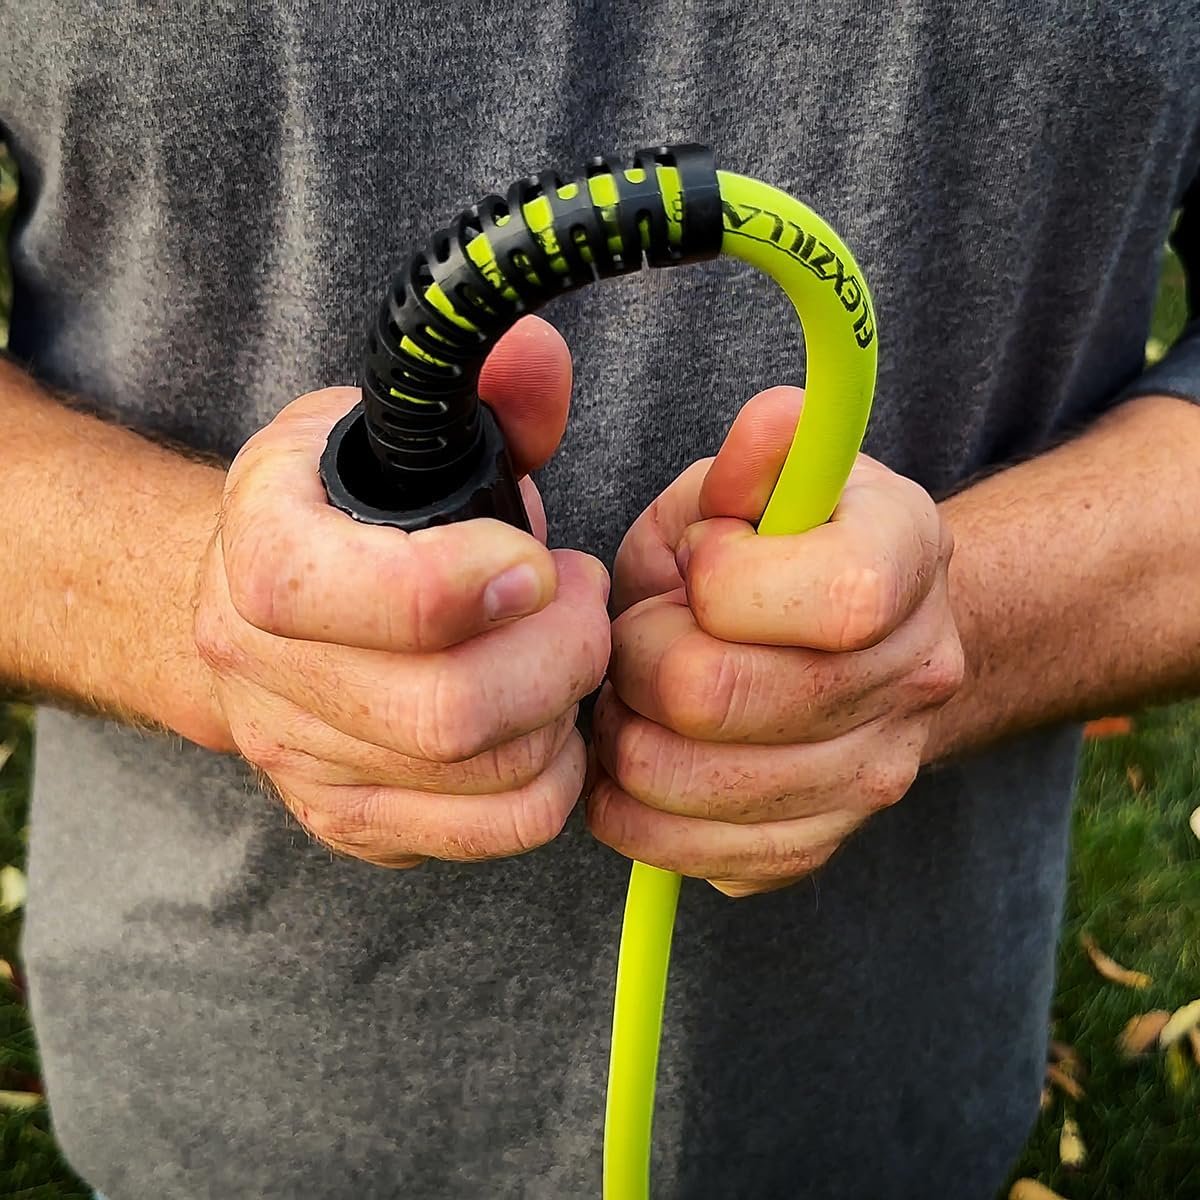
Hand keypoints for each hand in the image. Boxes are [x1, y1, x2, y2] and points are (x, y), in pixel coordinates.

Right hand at [193, 317, 610, 867]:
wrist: (259, 612)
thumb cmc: (346, 515)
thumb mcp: (398, 433)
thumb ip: (485, 395)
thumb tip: (540, 352)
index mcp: (265, 552)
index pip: (371, 597)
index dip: (476, 583)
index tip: (535, 561)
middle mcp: (262, 673)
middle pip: (449, 710)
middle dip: (560, 652)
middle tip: (580, 602)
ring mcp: (303, 763)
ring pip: (487, 777)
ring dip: (563, 709)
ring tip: (562, 649)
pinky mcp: (353, 822)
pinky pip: (498, 830)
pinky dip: (555, 776)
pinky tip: (546, 719)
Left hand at [588, 387, 963, 895]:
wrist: (835, 638)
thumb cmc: (772, 548)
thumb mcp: (752, 482)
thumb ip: (756, 456)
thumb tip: (772, 421)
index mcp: (908, 562)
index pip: (829, 598)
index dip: (716, 579)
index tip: (697, 564)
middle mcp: (914, 680)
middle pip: (720, 698)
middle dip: (637, 661)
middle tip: (633, 638)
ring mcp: (872, 777)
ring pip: (689, 788)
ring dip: (623, 737)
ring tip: (628, 697)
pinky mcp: (814, 845)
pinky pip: (694, 855)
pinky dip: (633, 811)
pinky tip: (637, 759)